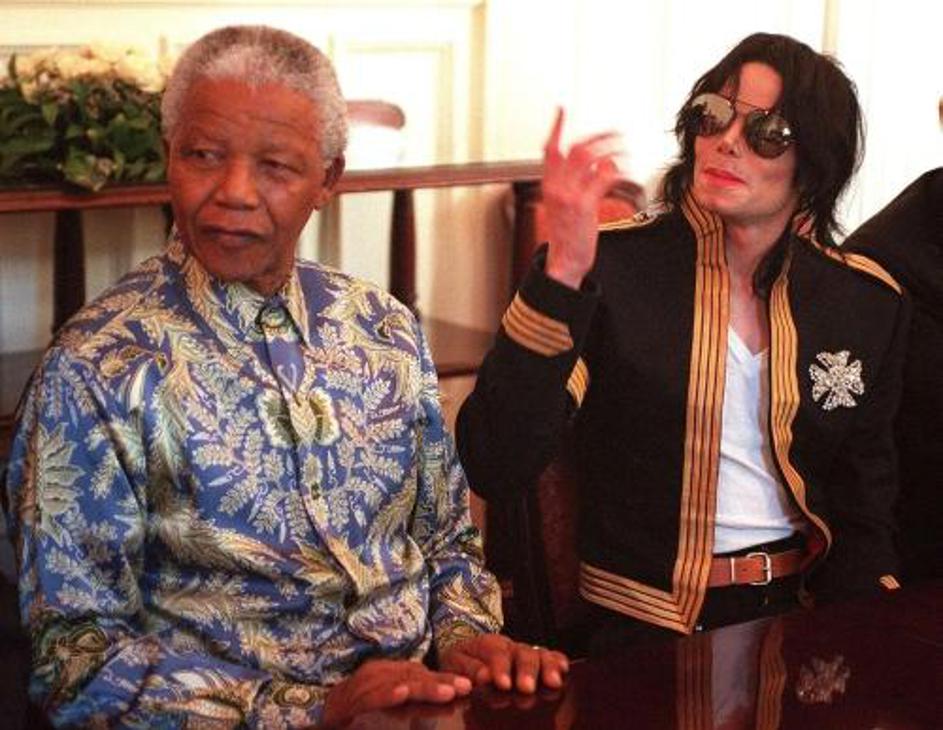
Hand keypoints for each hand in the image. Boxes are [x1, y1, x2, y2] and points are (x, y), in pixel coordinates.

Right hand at [321, 659, 471, 727]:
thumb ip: (420, 701)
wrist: (324, 717)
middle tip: (464, 687)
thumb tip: (455, 697)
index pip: (424, 676)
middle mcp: (381, 675)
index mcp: (393, 675)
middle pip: (415, 677)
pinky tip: (402, 693)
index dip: (447, 679)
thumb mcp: (395, 703)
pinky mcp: (352, 702)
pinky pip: (371, 697)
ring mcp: (366, 686)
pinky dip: (387, 694)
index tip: (471, 686)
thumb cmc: (362, 712)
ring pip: (398, 685)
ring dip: (423, 688)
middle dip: (441, 682)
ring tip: (446, 691)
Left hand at [439, 633, 568, 693]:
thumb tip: (484, 676)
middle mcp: (510, 646)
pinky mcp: (535, 659)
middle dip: (526, 670)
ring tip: (553, 682)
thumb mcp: (455, 663)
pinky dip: (557, 661)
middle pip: (522, 653)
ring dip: (547, 667)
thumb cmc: (462, 662)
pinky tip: (564, 669)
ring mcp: (524, 652)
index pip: (496, 652)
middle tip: (527, 687)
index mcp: (487, 644)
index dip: (501, 667)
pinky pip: (549, 656)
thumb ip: (468, 669)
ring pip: (538, 654)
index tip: (504, 684)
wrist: (468, 654)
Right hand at [541, 107, 623, 288]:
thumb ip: (579, 183)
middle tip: (615, 132)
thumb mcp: (565, 206)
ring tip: (624, 147)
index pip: (549, 149)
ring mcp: (569, 195)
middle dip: (598, 136)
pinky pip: (601, 178)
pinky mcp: (584, 205)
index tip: (562, 110)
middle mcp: (556, 187)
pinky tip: (622, 171)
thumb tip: (603, 163)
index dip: (556, 127)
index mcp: (549, 185)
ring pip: (590, 159)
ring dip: (610, 149)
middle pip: (575, 149)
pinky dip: (614, 171)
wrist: (563, 262)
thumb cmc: (567, 237)